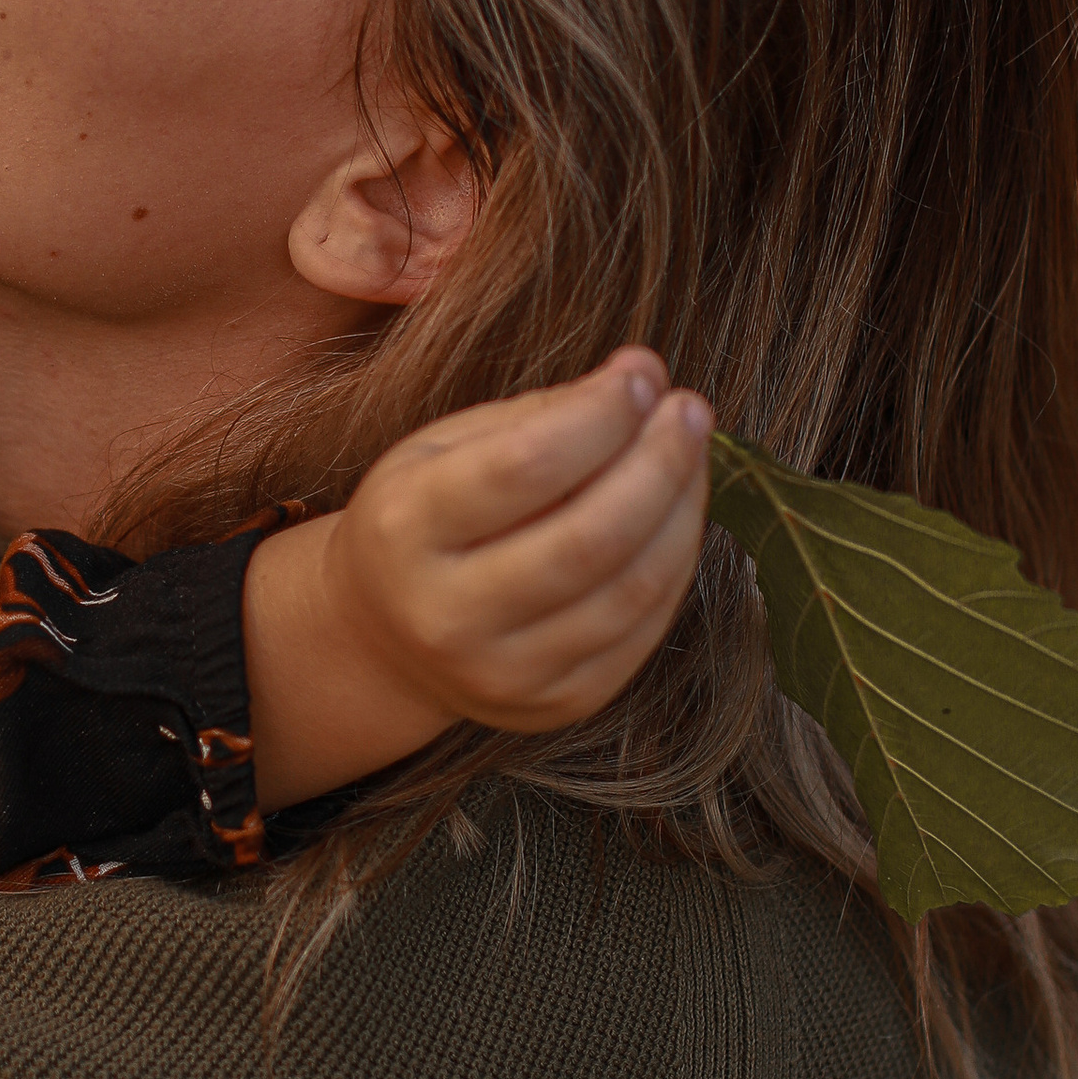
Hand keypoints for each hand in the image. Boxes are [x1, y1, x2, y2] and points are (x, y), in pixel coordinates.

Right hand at [243, 352, 713, 809]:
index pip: (526, 465)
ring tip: (693, 454)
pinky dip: (675, 563)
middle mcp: (447, 614)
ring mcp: (504, 672)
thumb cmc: (426, 517)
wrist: (384, 636)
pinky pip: (642, 629)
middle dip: (660, 463)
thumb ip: (543, 411)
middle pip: (589, 538)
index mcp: (406, 528)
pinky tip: (677, 515)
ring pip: (630, 588)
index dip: (602, 414)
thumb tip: (645, 376)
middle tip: (691, 411)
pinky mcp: (556, 704)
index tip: (644, 375)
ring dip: (681, 511)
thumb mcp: (446, 448)